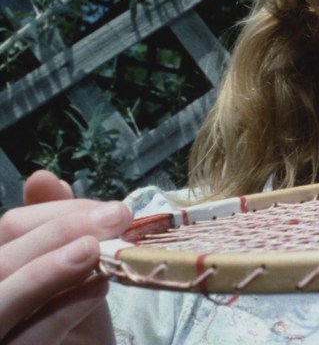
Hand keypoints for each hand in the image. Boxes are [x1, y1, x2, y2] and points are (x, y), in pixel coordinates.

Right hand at [0, 170, 131, 343]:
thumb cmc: (75, 322)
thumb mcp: (71, 272)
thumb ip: (56, 230)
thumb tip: (44, 178)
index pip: (9, 227)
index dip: (60, 213)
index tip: (113, 210)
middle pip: (2, 259)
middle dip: (61, 232)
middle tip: (118, 217)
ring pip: (1, 298)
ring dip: (49, 270)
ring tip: (95, 251)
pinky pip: (27, 339)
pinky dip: (62, 311)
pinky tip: (99, 290)